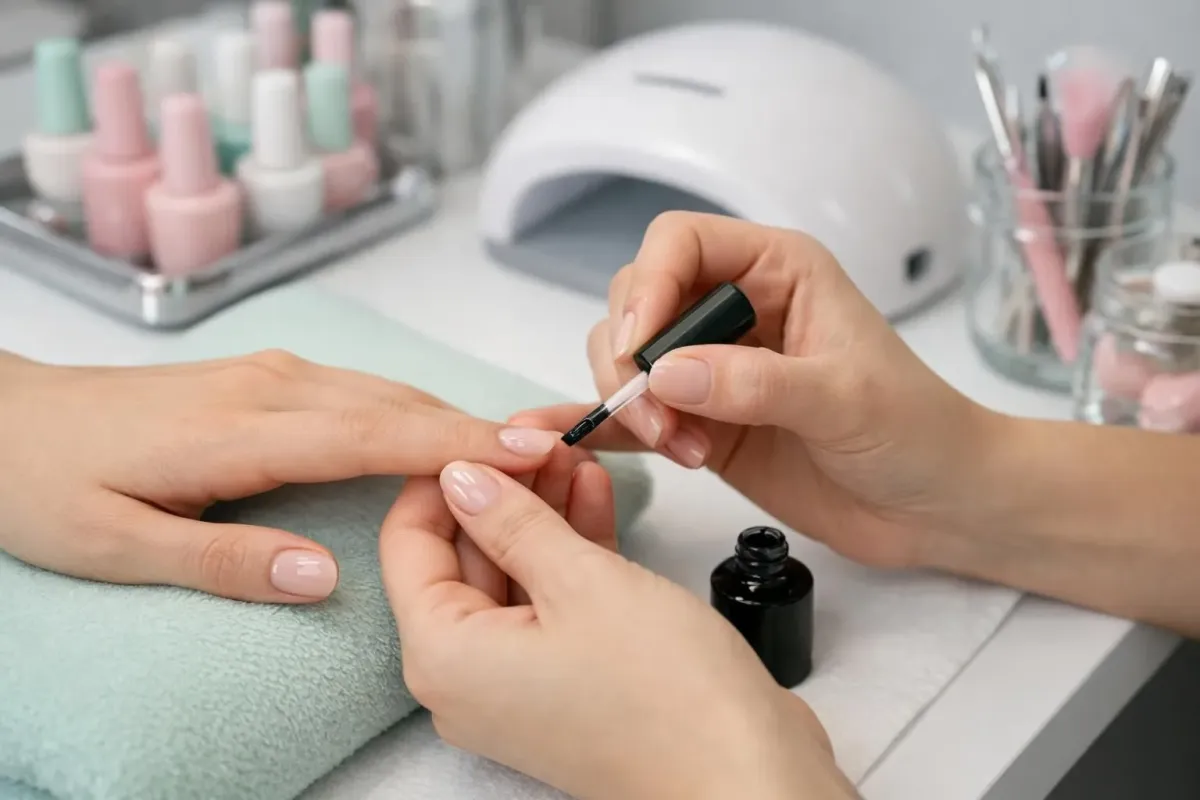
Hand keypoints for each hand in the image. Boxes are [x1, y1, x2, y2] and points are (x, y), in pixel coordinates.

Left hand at [0, 349, 559, 602]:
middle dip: (483, 425)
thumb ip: (224, 561)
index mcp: (239, 432)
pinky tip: (442, 426)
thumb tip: (324, 576)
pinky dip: (415, 407)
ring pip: (385, 389)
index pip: (376, 434)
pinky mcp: (264, 375)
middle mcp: (268, 388)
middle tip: (564, 448)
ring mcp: (269, 373)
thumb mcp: (114, 546)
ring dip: (456, 413)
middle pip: (398, 404)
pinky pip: (360, 387)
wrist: (0, 418)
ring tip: (525, 439)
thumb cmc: (47, 485)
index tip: (534, 453)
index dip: (461, 444)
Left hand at [381, 457, 854, 799]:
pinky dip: (569, 552)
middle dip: (505, 491)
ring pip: (512, 575)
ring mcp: (517, 684)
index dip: (444, 479)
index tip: (488, 435)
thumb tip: (462, 476)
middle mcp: (467, 678)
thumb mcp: (580, 581)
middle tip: (543, 440)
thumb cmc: (664, 695)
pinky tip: (594, 496)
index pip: (407, 543)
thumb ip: (513, 521)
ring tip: (576, 455)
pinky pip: (549, 603)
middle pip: (461, 558)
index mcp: (444, 657)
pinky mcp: (564, 682)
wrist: (746, 774)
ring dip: (543, 514)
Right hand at [512, 212, 1003, 567]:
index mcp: (777, 271)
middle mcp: (735, 310)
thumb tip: (665, 374)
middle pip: (638, 301)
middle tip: (659, 420)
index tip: (640, 348)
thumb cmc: (916, 432)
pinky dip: (606, 427)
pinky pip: (637, 415)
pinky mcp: (702, 423)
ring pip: (627, 357)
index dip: (649, 286)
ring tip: (681, 451)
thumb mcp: (845, 398)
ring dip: (630, 402)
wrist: (937, 507)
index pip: (681, 243)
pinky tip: (577, 442)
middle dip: (630, 358)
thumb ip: (756, 383)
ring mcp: (713, 369)